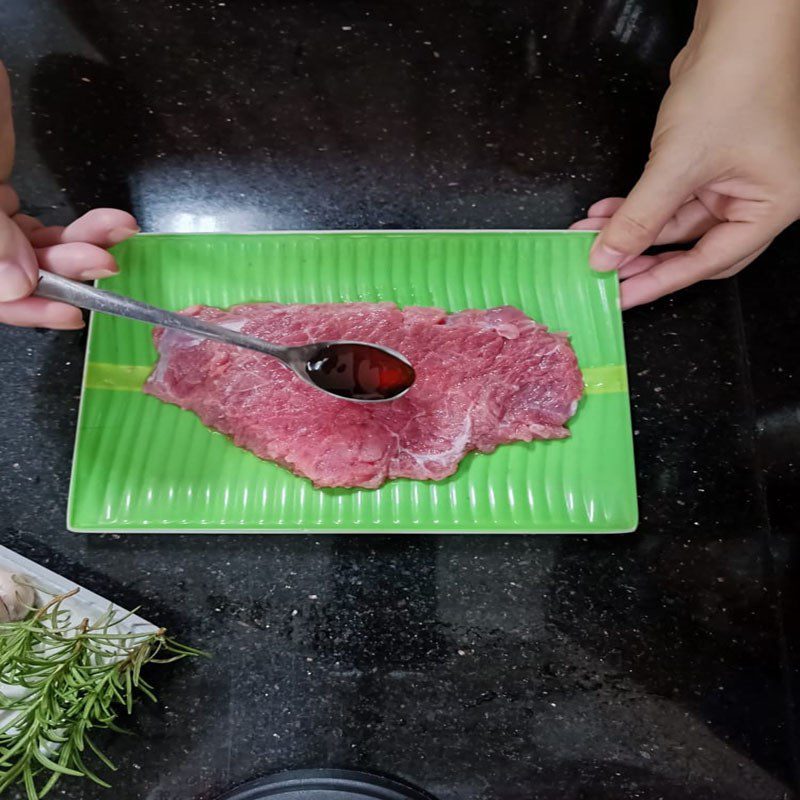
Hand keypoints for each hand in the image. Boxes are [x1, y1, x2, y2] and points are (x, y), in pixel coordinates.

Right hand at [0, 62, 137, 328]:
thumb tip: (17, 287)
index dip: (27, 310)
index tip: (72, 311)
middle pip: (14, 276)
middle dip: (65, 270)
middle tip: (106, 262)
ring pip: (34, 254)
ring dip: (80, 246)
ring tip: (118, 230)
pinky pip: (41, 231)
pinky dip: (77, 229)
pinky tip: (110, 224)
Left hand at [571, 0, 799, 308]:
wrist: (738, 24)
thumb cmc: (734, 81)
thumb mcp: (678, 163)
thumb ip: (640, 217)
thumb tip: (607, 256)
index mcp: (772, 206)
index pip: (709, 262)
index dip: (660, 282)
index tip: (621, 296)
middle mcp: (758, 197)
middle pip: (693, 248)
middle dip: (643, 259)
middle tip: (604, 274)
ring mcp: (734, 180)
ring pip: (674, 222)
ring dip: (631, 228)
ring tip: (590, 237)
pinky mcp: (709, 163)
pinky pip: (668, 198)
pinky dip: (637, 205)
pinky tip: (604, 212)